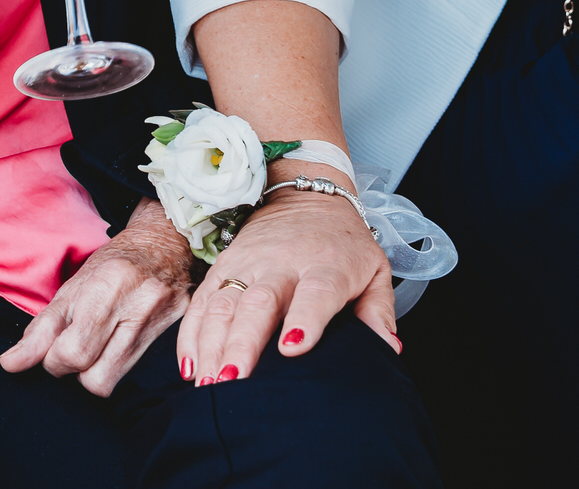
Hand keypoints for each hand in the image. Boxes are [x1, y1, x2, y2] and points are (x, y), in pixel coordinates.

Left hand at [0, 199, 191, 395]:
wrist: (165, 245)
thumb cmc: (112, 265)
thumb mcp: (71, 289)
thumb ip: (40, 330)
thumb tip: (10, 365)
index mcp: (107, 286)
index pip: (74, 352)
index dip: (53, 360)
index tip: (51, 349)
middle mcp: (139, 306)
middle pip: (94, 377)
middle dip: (71, 370)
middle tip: (69, 347)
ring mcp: (162, 323)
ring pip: (112, 384)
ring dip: (91, 373)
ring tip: (92, 347)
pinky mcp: (175, 335)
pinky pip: (133, 375)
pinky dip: (113, 368)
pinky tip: (113, 348)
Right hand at [175, 183, 394, 384]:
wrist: (305, 196)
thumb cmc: (344, 245)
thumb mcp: (374, 270)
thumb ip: (379, 310)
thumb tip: (388, 351)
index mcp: (326, 265)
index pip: (316, 292)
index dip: (305, 319)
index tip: (292, 349)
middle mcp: (283, 263)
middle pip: (259, 302)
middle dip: (242, 344)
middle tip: (232, 382)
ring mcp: (248, 263)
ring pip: (224, 303)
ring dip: (212, 344)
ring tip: (207, 383)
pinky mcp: (224, 265)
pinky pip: (203, 301)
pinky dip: (192, 334)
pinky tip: (190, 366)